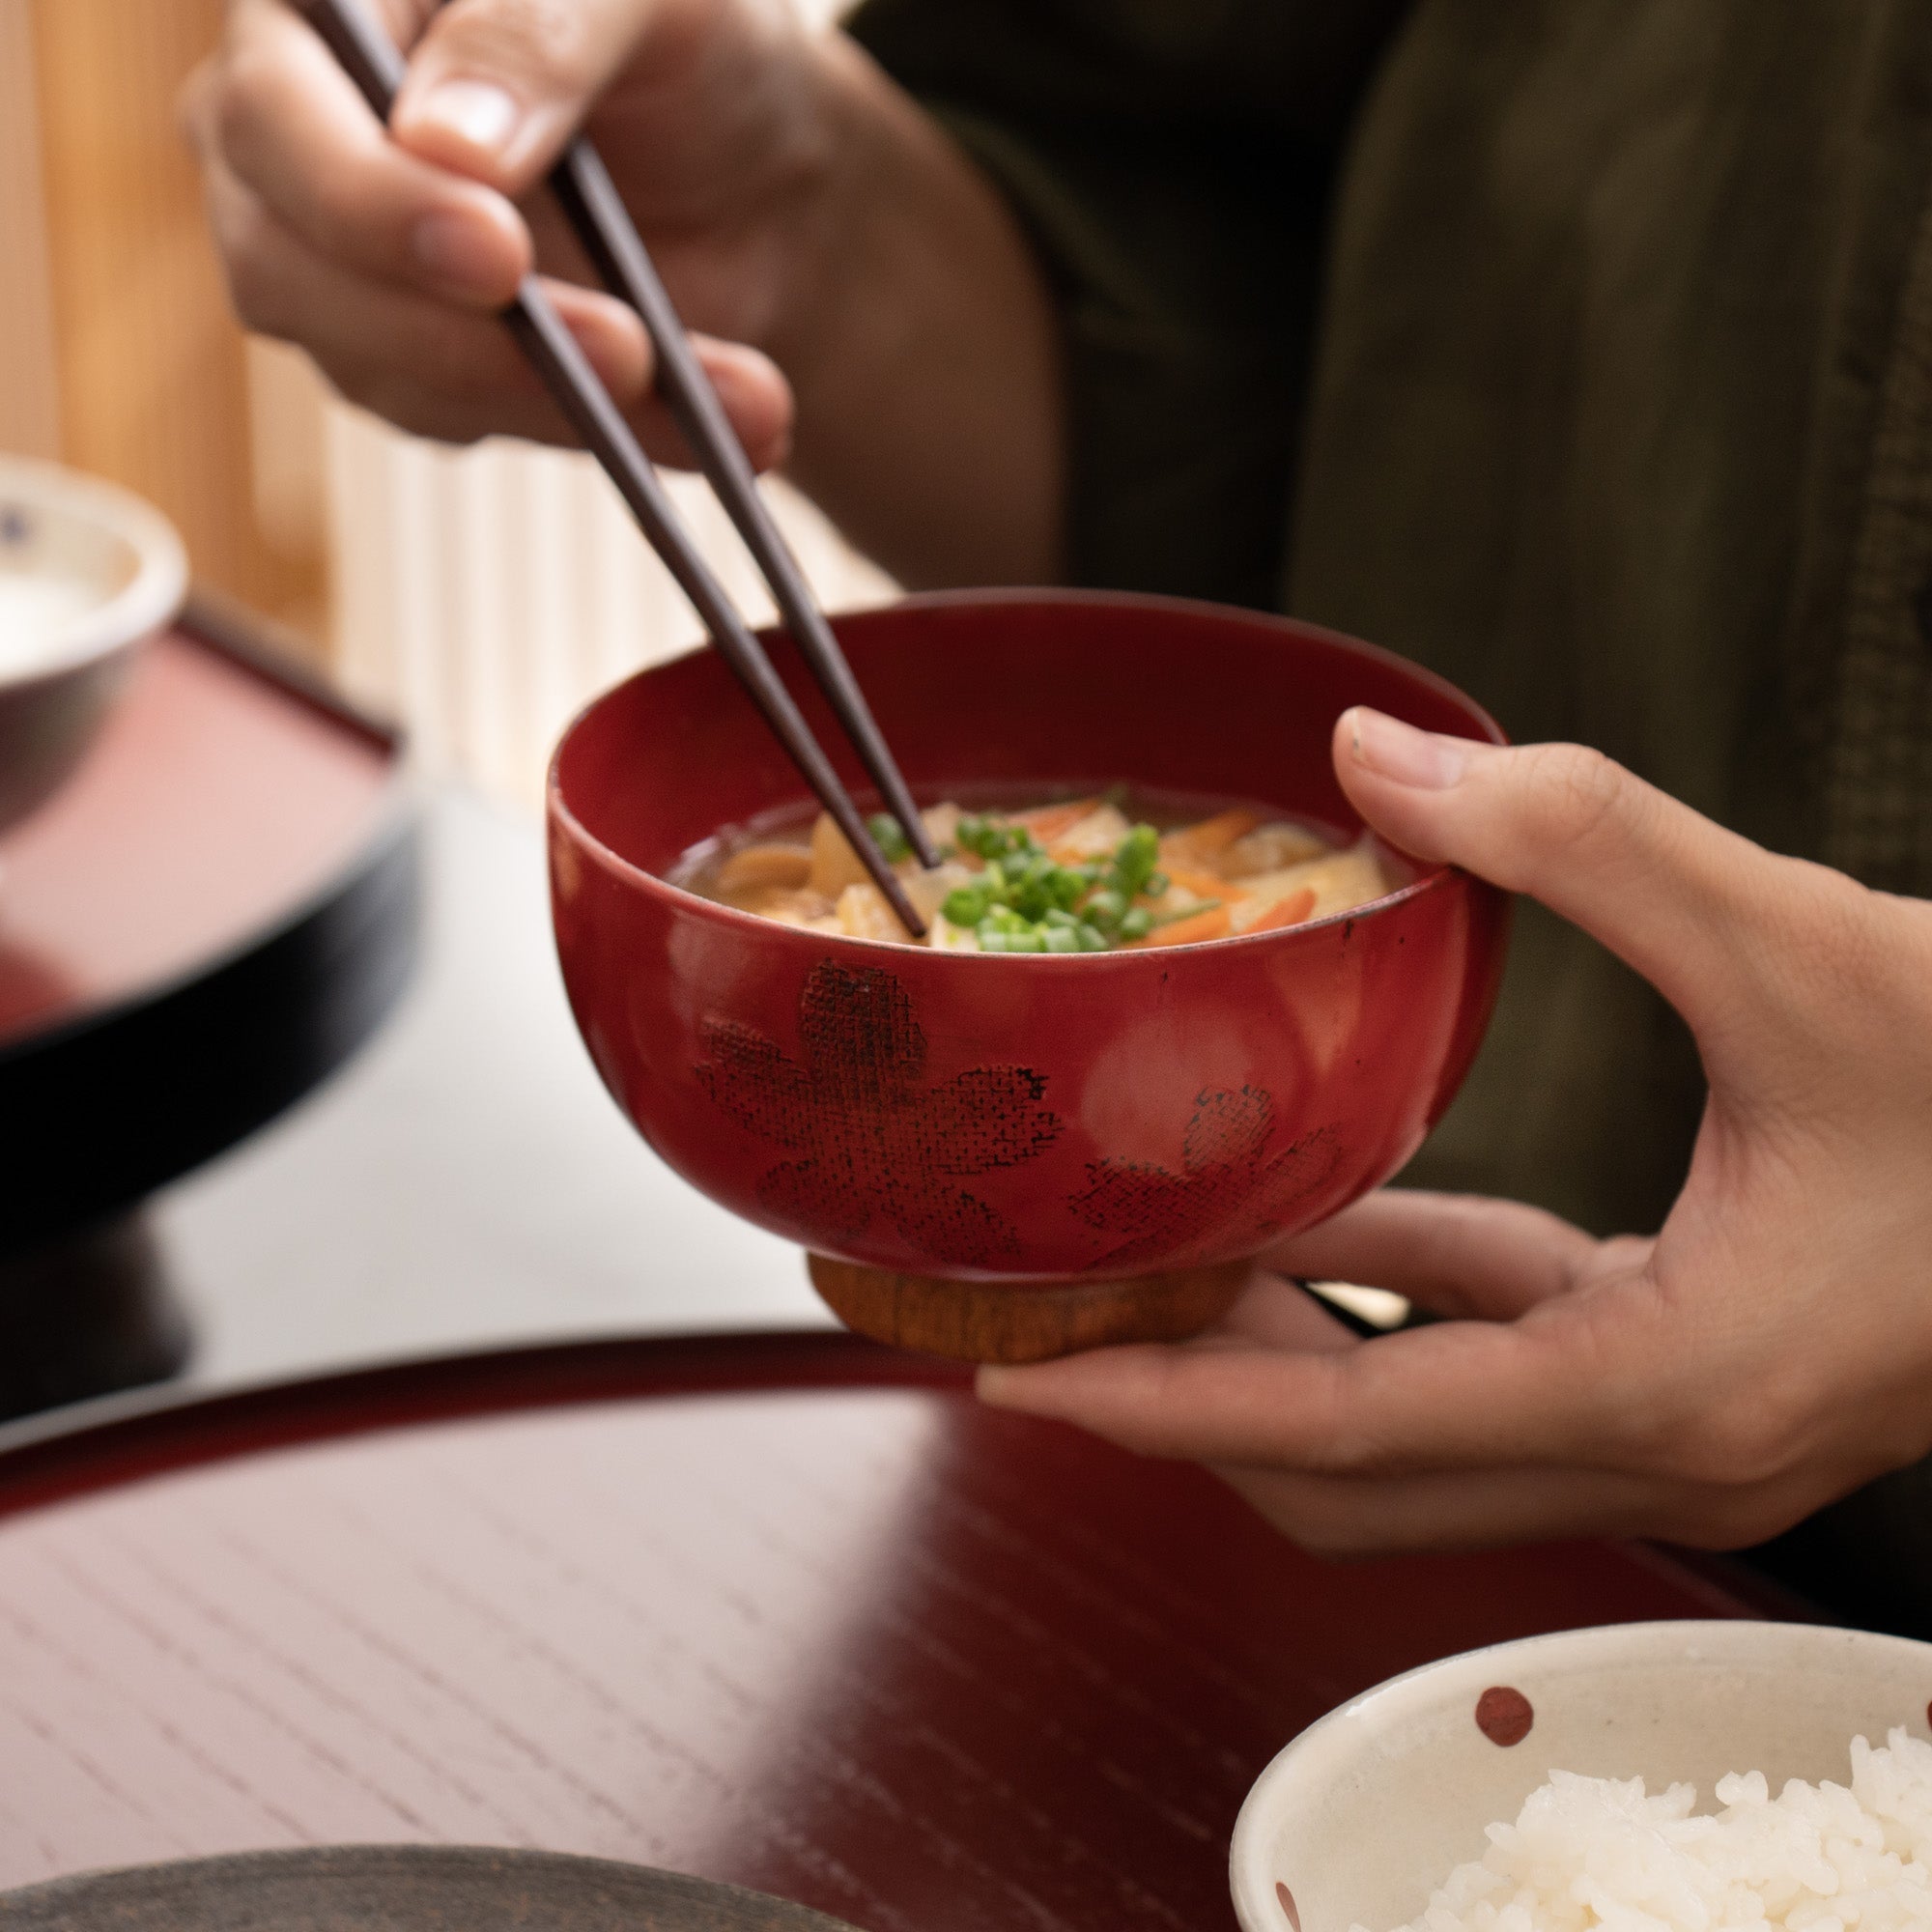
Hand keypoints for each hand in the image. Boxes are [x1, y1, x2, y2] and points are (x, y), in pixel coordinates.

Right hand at [183, 0, 826, 461]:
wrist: (753, 173)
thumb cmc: (685, 42)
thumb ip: (537, 32)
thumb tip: (443, 142)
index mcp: (311, 8)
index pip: (269, 113)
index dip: (367, 200)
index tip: (497, 259)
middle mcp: (288, 140)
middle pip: (289, 271)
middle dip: (463, 335)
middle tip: (625, 354)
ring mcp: (338, 270)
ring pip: (386, 373)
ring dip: (561, 398)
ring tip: (727, 392)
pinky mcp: (410, 367)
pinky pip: (478, 425)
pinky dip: (609, 431)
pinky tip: (720, 420)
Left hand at [981, 708, 1931, 1554]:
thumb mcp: (1804, 940)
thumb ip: (1582, 840)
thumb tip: (1376, 756)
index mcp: (1673, 1382)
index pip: (1352, 1432)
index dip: (1169, 1405)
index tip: (1019, 1391)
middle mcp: (1669, 1446)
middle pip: (1360, 1471)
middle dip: (1197, 1392)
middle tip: (1055, 1308)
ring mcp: (1692, 1429)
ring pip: (1429, 1430)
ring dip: (1292, 1346)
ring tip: (1151, 1248)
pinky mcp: (1704, 1369)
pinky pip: (1507, 1353)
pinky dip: (1405, 1292)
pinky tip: (1327, 1206)